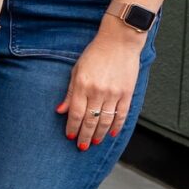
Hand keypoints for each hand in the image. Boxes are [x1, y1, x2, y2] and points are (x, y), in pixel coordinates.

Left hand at [60, 22, 142, 150]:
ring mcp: (114, 93)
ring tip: (94, 143)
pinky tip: (111, 134)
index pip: (76, 113)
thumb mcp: (77, 70)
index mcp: (83, 85)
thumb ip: (70, 92)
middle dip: (85, 136)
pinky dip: (116, 126)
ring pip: (105, 120)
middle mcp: (98, 91)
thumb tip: (60, 111)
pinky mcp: (127, 93)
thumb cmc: (95, 54)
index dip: (72, 127)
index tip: (70, 137)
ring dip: (99, 134)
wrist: (119, 42)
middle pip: (90, 120)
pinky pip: (122, 114)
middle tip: (82, 146)